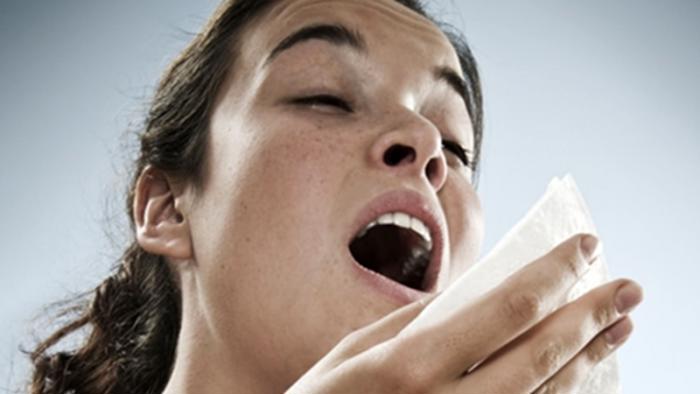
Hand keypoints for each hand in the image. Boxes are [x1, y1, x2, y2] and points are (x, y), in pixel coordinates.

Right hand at [287, 234, 642, 392]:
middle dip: (590, 315)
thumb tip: (471, 293)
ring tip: (621, 324)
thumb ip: (414, 323)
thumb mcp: (355, 352)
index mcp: (411, 364)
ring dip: (589, 356)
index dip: (553, 274)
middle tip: (629, 286)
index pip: (505, 308)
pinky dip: (561, 393)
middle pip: (539, 353)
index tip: (585, 247)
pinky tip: (581, 371)